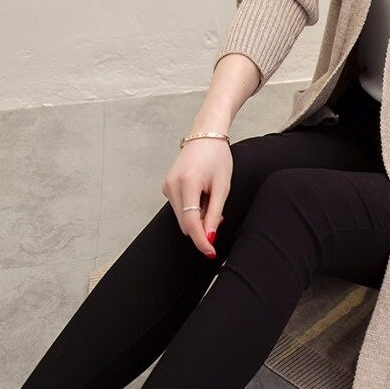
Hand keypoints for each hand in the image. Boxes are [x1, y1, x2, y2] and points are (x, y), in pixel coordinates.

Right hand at [162, 139, 232, 257]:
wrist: (205, 136)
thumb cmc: (217, 157)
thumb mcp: (223, 186)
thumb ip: (215, 213)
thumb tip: (209, 236)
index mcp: (187, 183)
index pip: (191, 223)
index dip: (201, 241)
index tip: (210, 252)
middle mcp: (172, 186)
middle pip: (186, 223)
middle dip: (203, 226)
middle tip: (220, 215)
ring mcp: (166, 186)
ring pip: (183, 217)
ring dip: (198, 217)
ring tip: (211, 198)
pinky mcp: (166, 187)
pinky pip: (180, 208)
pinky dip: (192, 209)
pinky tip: (202, 195)